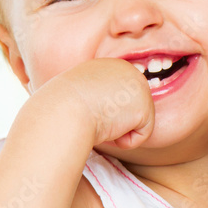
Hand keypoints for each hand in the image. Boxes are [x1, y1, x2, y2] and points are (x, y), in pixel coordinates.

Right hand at [34, 57, 155, 149]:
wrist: (64, 110)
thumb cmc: (62, 107)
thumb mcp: (80, 94)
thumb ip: (97, 97)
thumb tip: (106, 113)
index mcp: (112, 66)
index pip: (117, 100)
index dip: (101, 111)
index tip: (85, 108)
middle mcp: (130, 71)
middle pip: (130, 110)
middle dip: (112, 120)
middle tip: (92, 115)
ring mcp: (140, 87)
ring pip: (136, 123)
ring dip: (117, 131)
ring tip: (99, 119)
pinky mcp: (145, 107)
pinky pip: (141, 135)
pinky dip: (125, 141)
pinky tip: (109, 128)